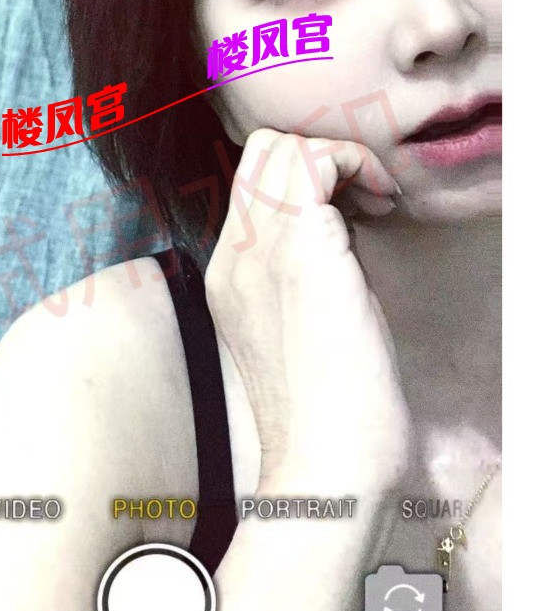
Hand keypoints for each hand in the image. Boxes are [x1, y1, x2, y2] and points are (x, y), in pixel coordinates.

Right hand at [204, 128, 412, 494]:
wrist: (326, 466)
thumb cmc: (328, 418)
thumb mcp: (300, 335)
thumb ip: (299, 282)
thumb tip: (338, 236)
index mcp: (228, 278)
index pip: (248, 187)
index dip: (302, 180)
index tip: (350, 213)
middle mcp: (233, 256)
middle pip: (257, 154)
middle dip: (318, 157)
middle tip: (363, 200)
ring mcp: (260, 249)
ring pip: (280, 145)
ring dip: (338, 157)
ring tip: (373, 202)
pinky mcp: (302, 249)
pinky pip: (317, 160)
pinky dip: (355, 164)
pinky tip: (382, 206)